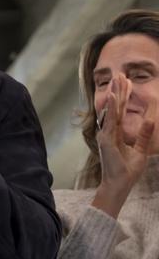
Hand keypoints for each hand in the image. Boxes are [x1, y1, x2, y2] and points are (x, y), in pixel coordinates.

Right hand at [92, 74, 156, 217]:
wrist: (119, 184)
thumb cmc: (127, 170)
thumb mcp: (141, 150)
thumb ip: (144, 134)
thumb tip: (150, 119)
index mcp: (116, 133)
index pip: (120, 111)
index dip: (123, 96)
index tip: (125, 82)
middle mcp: (109, 131)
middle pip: (115, 107)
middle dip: (118, 90)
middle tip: (120, 74)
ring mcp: (106, 134)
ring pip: (112, 110)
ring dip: (115, 94)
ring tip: (117, 79)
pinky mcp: (107, 139)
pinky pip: (111, 120)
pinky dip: (111, 107)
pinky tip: (113, 96)